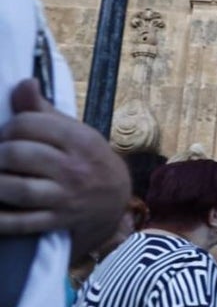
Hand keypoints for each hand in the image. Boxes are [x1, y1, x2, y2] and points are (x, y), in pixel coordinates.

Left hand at [0, 80, 129, 257]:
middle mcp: (73, 168)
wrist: (115, 200)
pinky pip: (20, 222)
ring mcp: (65, 197)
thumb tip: (25, 83)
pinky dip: (0, 218)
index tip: (9, 135)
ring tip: (0, 176)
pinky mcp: (56, 222)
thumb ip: (43, 111)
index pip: (29, 124)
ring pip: (16, 188)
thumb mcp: (74, 131)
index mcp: (79, 139)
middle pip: (17, 154)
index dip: (9, 127)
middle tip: (2, 157)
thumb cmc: (87, 159)